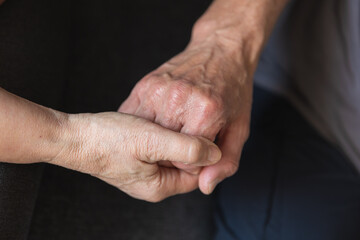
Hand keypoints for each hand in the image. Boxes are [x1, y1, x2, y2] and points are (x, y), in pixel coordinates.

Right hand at [50, 112, 220, 201]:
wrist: (73, 137)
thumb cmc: (107, 140)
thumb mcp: (151, 142)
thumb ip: (187, 149)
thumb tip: (215, 154)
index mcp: (160, 186)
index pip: (197, 173)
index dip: (203, 152)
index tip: (201, 129)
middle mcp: (154, 181)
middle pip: (186, 163)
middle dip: (188, 142)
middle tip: (180, 122)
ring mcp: (145, 168)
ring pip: (172, 151)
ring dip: (174, 134)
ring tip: (164, 119)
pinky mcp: (137, 155)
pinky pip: (158, 144)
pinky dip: (160, 131)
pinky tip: (153, 119)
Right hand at [119, 38, 252, 194]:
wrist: (220, 49)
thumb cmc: (233, 90)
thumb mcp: (239, 129)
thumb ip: (226, 162)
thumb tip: (205, 186)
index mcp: (205, 112)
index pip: (187, 162)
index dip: (195, 161)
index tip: (202, 148)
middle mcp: (178, 101)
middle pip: (164, 151)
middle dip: (176, 151)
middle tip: (189, 135)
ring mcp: (158, 91)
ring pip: (148, 136)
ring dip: (159, 139)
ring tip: (175, 126)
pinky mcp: (145, 85)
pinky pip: (138, 119)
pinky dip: (147, 125)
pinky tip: (161, 119)